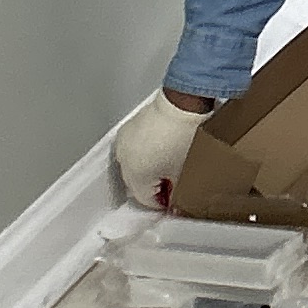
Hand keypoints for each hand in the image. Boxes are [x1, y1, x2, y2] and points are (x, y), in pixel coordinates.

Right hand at [113, 92, 208, 209]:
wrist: (182, 104)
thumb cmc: (185, 135)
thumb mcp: (184, 172)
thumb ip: (177, 192)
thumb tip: (174, 199)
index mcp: (135, 175)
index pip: (145, 200)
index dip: (161, 203)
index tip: (173, 201)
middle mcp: (124, 161)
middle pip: (136, 184)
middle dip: (152, 187)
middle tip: (171, 185)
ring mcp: (123, 144)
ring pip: (132, 166)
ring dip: (146, 170)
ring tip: (166, 166)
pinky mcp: (127, 129)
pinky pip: (132, 150)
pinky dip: (142, 154)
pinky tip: (159, 150)